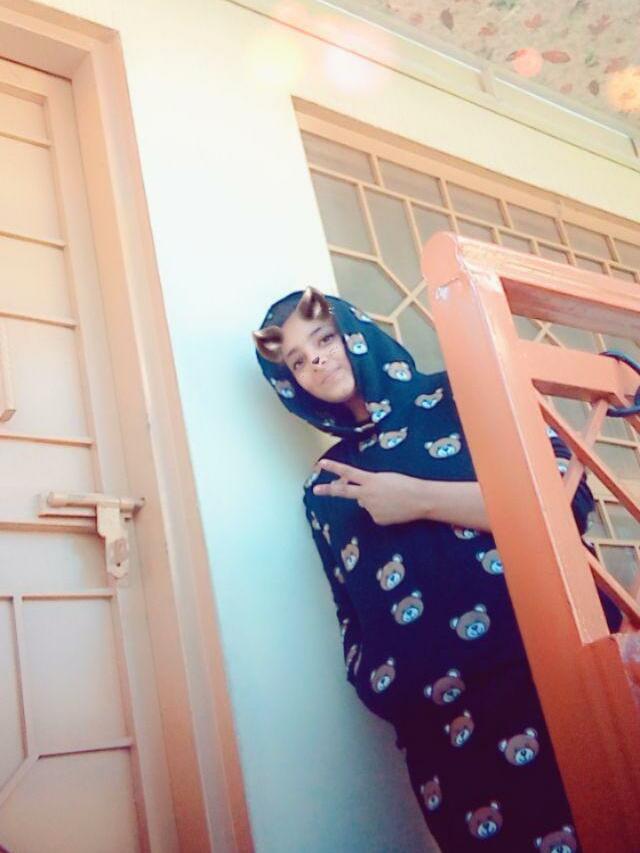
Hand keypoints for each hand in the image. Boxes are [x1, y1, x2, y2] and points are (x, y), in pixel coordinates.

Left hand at [312, 459, 427, 525]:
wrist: (420, 500)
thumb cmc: (406, 484)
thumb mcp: (385, 478)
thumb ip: (369, 484)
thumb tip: (359, 497)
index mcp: (370, 480)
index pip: (348, 472)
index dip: (334, 467)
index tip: (322, 464)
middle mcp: (366, 494)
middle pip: (344, 491)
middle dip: (328, 490)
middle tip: (315, 490)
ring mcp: (370, 508)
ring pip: (365, 503)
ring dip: (373, 500)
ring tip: (391, 499)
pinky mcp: (377, 519)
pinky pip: (375, 514)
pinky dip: (382, 511)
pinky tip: (393, 508)